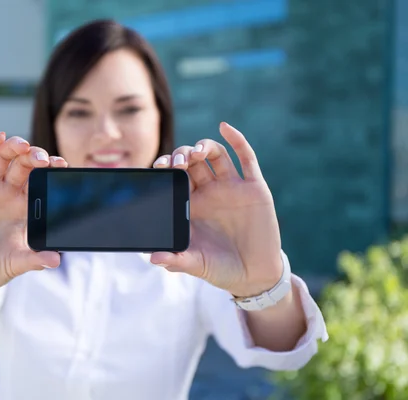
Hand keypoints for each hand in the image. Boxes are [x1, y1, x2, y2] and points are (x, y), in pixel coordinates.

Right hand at [0, 132, 64, 301]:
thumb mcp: (15, 264)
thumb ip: (34, 260)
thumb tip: (57, 261)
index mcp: (23, 207)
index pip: (41, 180)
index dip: (50, 169)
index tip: (61, 164)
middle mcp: (6, 193)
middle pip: (24, 164)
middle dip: (35, 156)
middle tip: (42, 159)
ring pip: (3, 157)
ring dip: (14, 146)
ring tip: (22, 145)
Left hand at [150, 122, 282, 296]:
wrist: (255, 276)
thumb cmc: (221, 269)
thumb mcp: (197, 265)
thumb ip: (176, 260)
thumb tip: (153, 258)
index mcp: (191, 204)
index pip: (175, 176)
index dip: (167, 166)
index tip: (158, 166)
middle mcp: (210, 191)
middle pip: (193, 161)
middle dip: (182, 155)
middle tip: (178, 162)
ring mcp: (232, 187)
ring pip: (215, 155)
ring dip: (204, 146)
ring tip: (196, 152)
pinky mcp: (254, 188)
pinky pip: (246, 158)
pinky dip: (236, 140)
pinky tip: (225, 127)